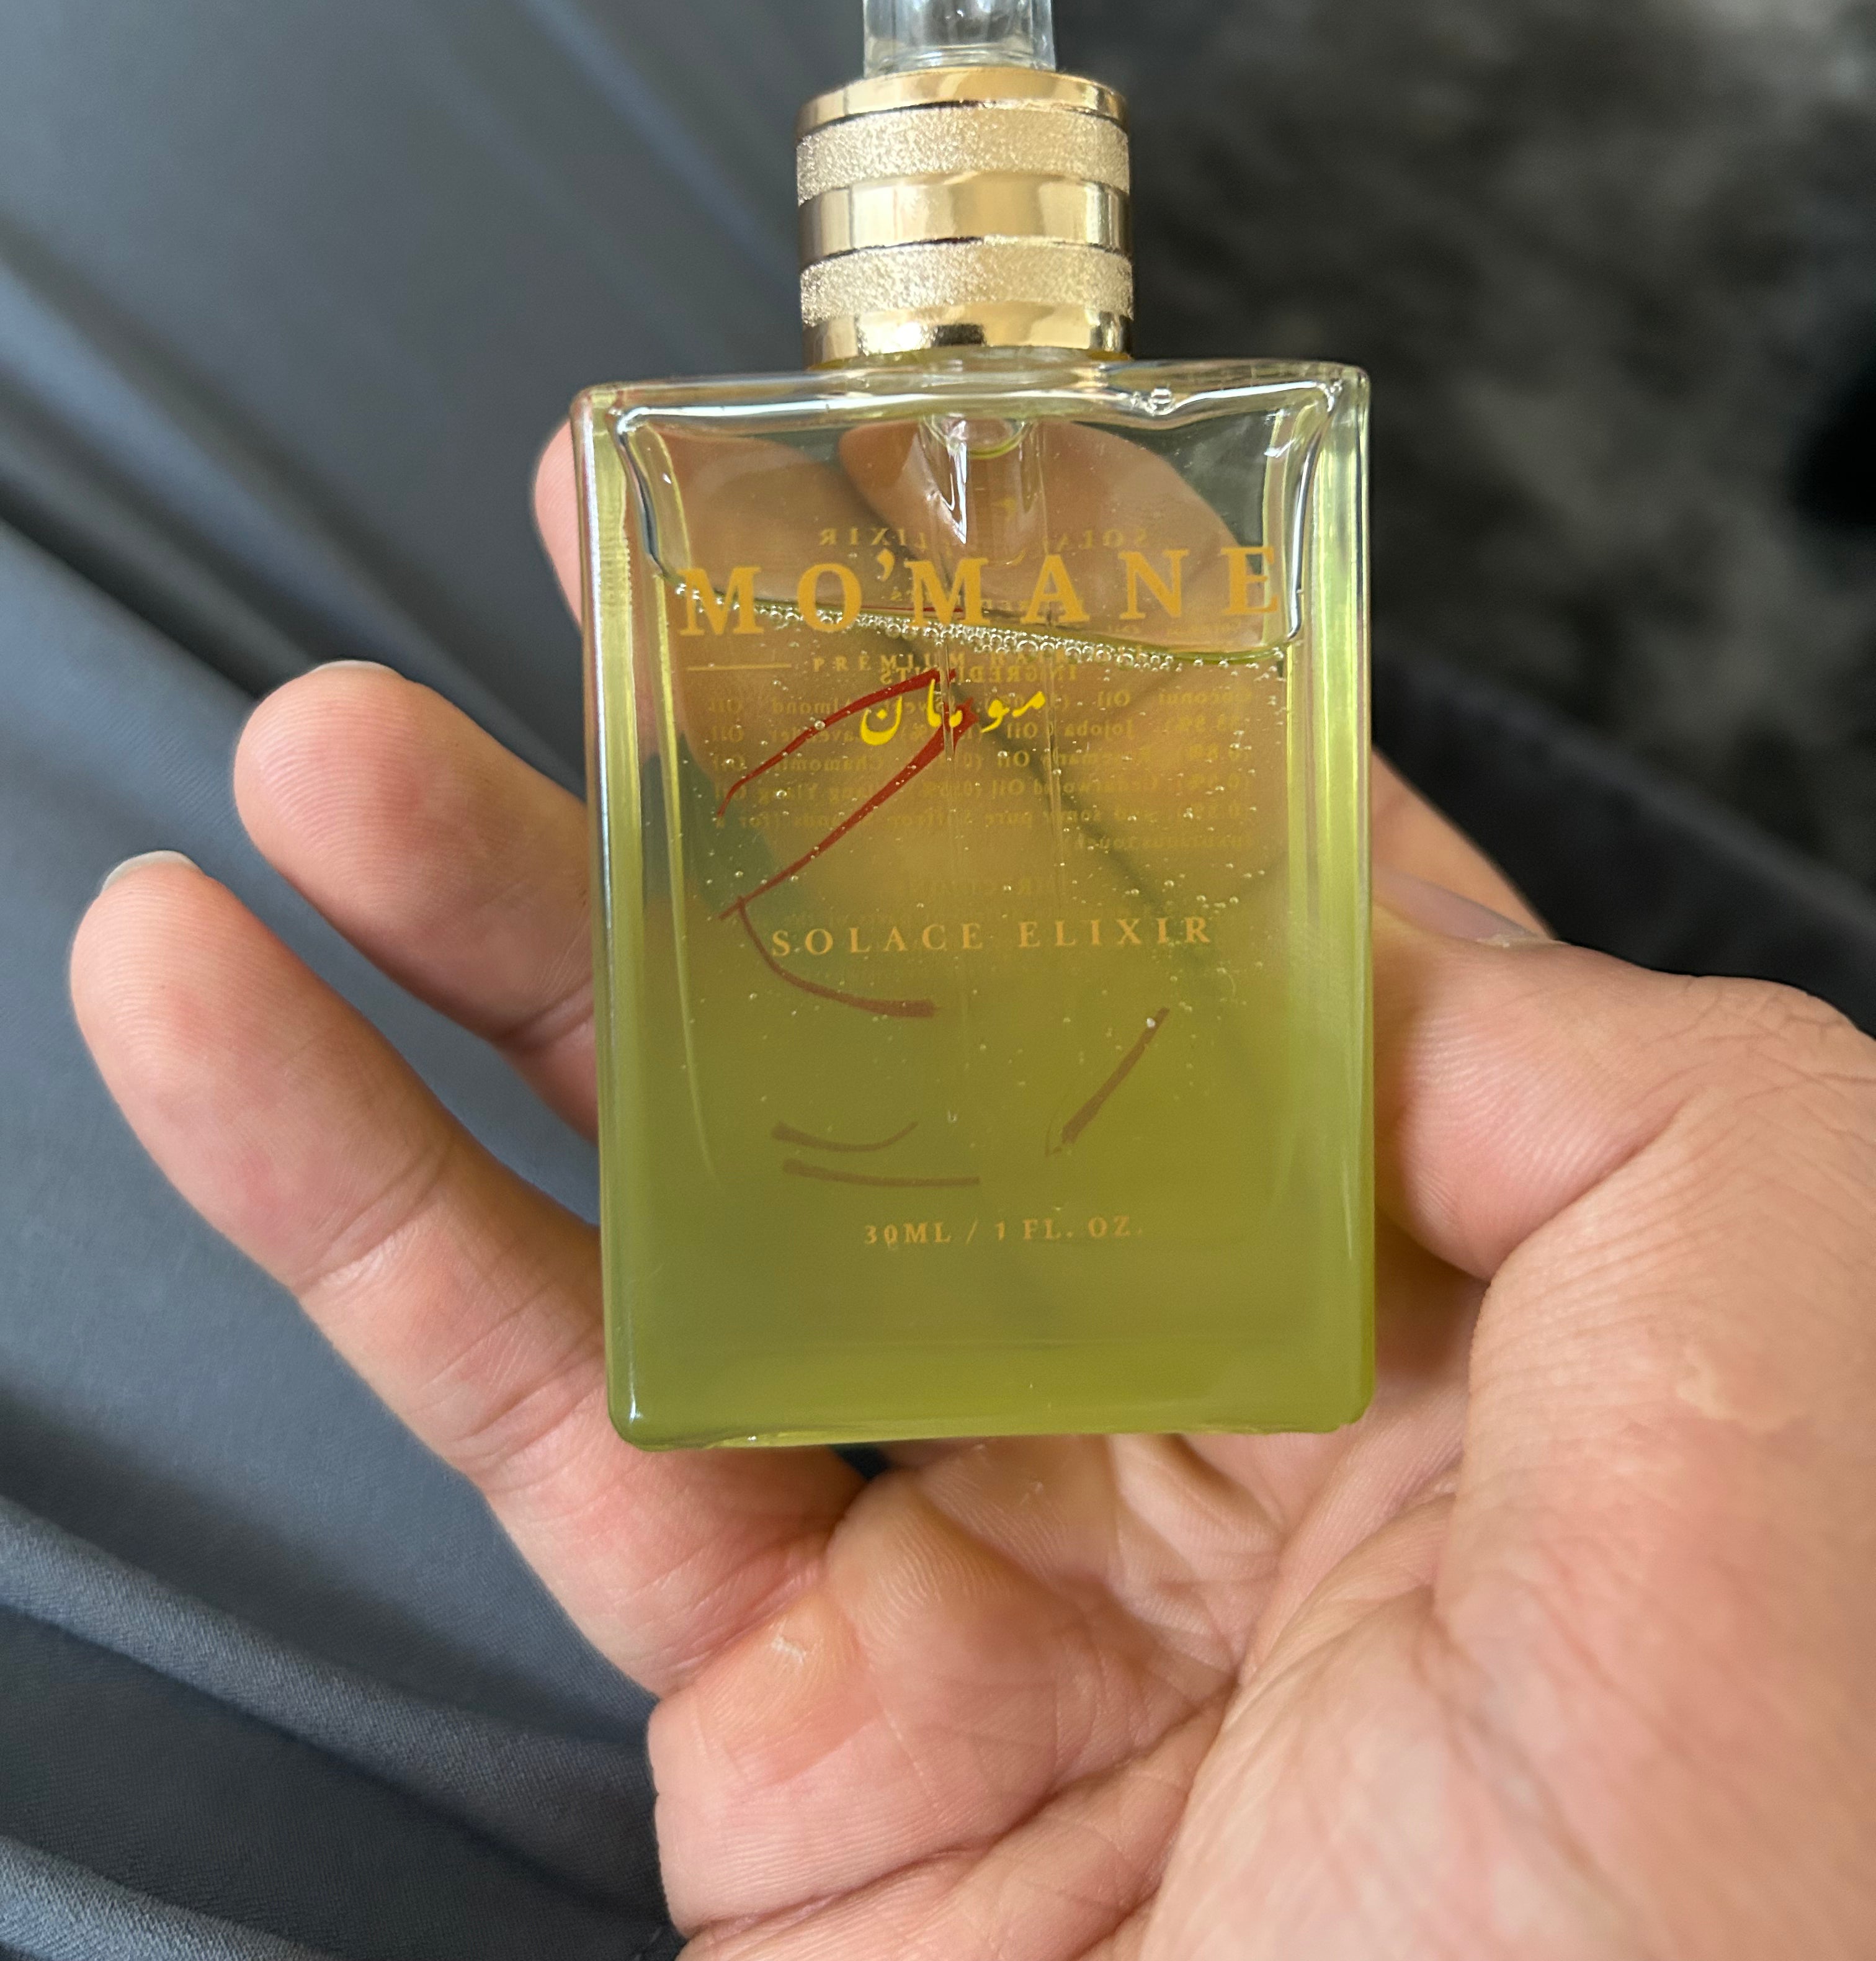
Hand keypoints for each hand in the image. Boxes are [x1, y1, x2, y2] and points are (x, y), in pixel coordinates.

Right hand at [70, 433, 1875, 1957]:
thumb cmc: (1739, 1881)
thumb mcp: (1791, 1363)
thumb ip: (1618, 1073)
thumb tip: (1348, 937)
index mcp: (1458, 1254)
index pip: (1235, 884)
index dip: (1080, 672)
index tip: (929, 489)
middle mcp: (1209, 1351)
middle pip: (925, 976)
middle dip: (750, 753)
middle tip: (599, 539)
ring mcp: (977, 1503)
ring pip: (689, 1155)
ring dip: (494, 941)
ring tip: (321, 759)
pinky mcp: (781, 1680)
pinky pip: (533, 1400)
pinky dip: (357, 1205)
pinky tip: (224, 1024)